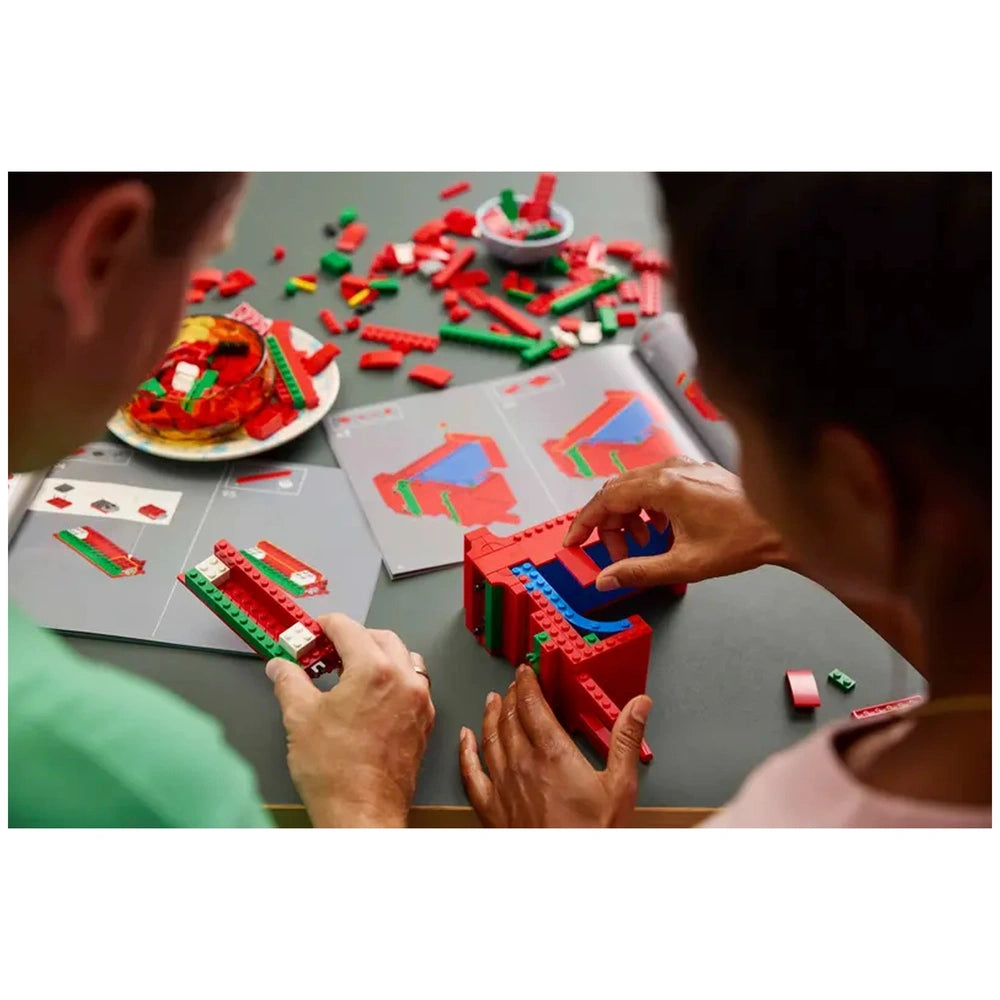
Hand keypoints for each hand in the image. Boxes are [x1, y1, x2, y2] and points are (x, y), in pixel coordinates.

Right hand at [266, 613, 434, 827]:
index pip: (349, 628)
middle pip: (381, 638)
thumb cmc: (337, 773)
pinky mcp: (423, 722)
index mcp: (374, 671)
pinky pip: (414, 686)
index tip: (313, 632)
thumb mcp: (299, 717)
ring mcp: (419, 702)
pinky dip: (394, 680)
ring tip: (351, 671)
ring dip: (379, 656)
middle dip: (353, 637)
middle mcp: (404, 681)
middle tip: (327, 650)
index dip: (325, 626)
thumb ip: (289, 681)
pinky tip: (372, 696)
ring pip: (405, 659)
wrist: (362, 814)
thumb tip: (281, 667)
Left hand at [459, 664, 649, 826]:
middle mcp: (522, 763)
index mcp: (553, 753)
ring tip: (492, 700)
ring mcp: (503, 785)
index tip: (525, 671)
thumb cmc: (593, 833)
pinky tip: (465, 738)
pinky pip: (471, 772)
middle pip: (508, 716)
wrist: (570, 872)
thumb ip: (627, 739)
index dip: (526, 683)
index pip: (531, 704)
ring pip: (489, 737)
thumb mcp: (620, 784)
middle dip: (510, 695)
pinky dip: (466, 750)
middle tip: (514, 684)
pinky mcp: (491, 807)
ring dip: (490, 714)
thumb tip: (639, 706)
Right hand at [562, 456, 788, 590]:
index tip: (573, 541)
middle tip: (611, 554)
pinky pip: (654, 484)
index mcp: (663, 487)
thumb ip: (638, 571)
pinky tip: (660, 530)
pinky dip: (646, 508)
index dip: (584, 522)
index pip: (606, 499)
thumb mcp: (684, 565)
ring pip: (634, 487)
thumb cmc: (742, 540)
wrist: (781, 526)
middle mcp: (670, 470)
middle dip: (607, 525)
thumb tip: (606, 578)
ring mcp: (682, 467)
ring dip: (628, 517)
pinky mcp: (692, 471)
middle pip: (616, 491)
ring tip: (641, 546)